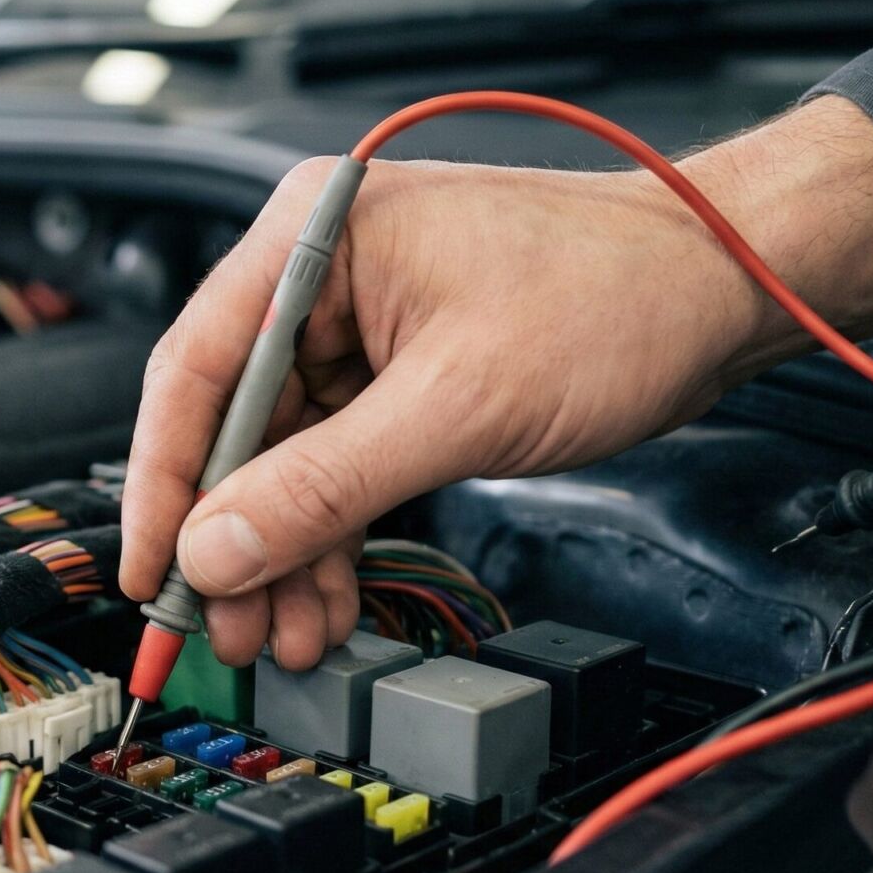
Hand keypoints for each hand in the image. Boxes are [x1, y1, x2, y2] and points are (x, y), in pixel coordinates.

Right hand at [122, 95, 872, 669]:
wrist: (721, 289)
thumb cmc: (615, 297)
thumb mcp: (456, 407)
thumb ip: (323, 487)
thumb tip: (216, 553)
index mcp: (310, 237)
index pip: (194, 370)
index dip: (164, 483)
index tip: (151, 572)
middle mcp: (315, 274)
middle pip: (231, 426)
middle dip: (232, 539)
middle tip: (221, 628)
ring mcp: (351, 325)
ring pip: (280, 461)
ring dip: (280, 554)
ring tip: (279, 635)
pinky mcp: (388, 373)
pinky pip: (332, 467)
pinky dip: (329, 536)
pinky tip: (324, 599)